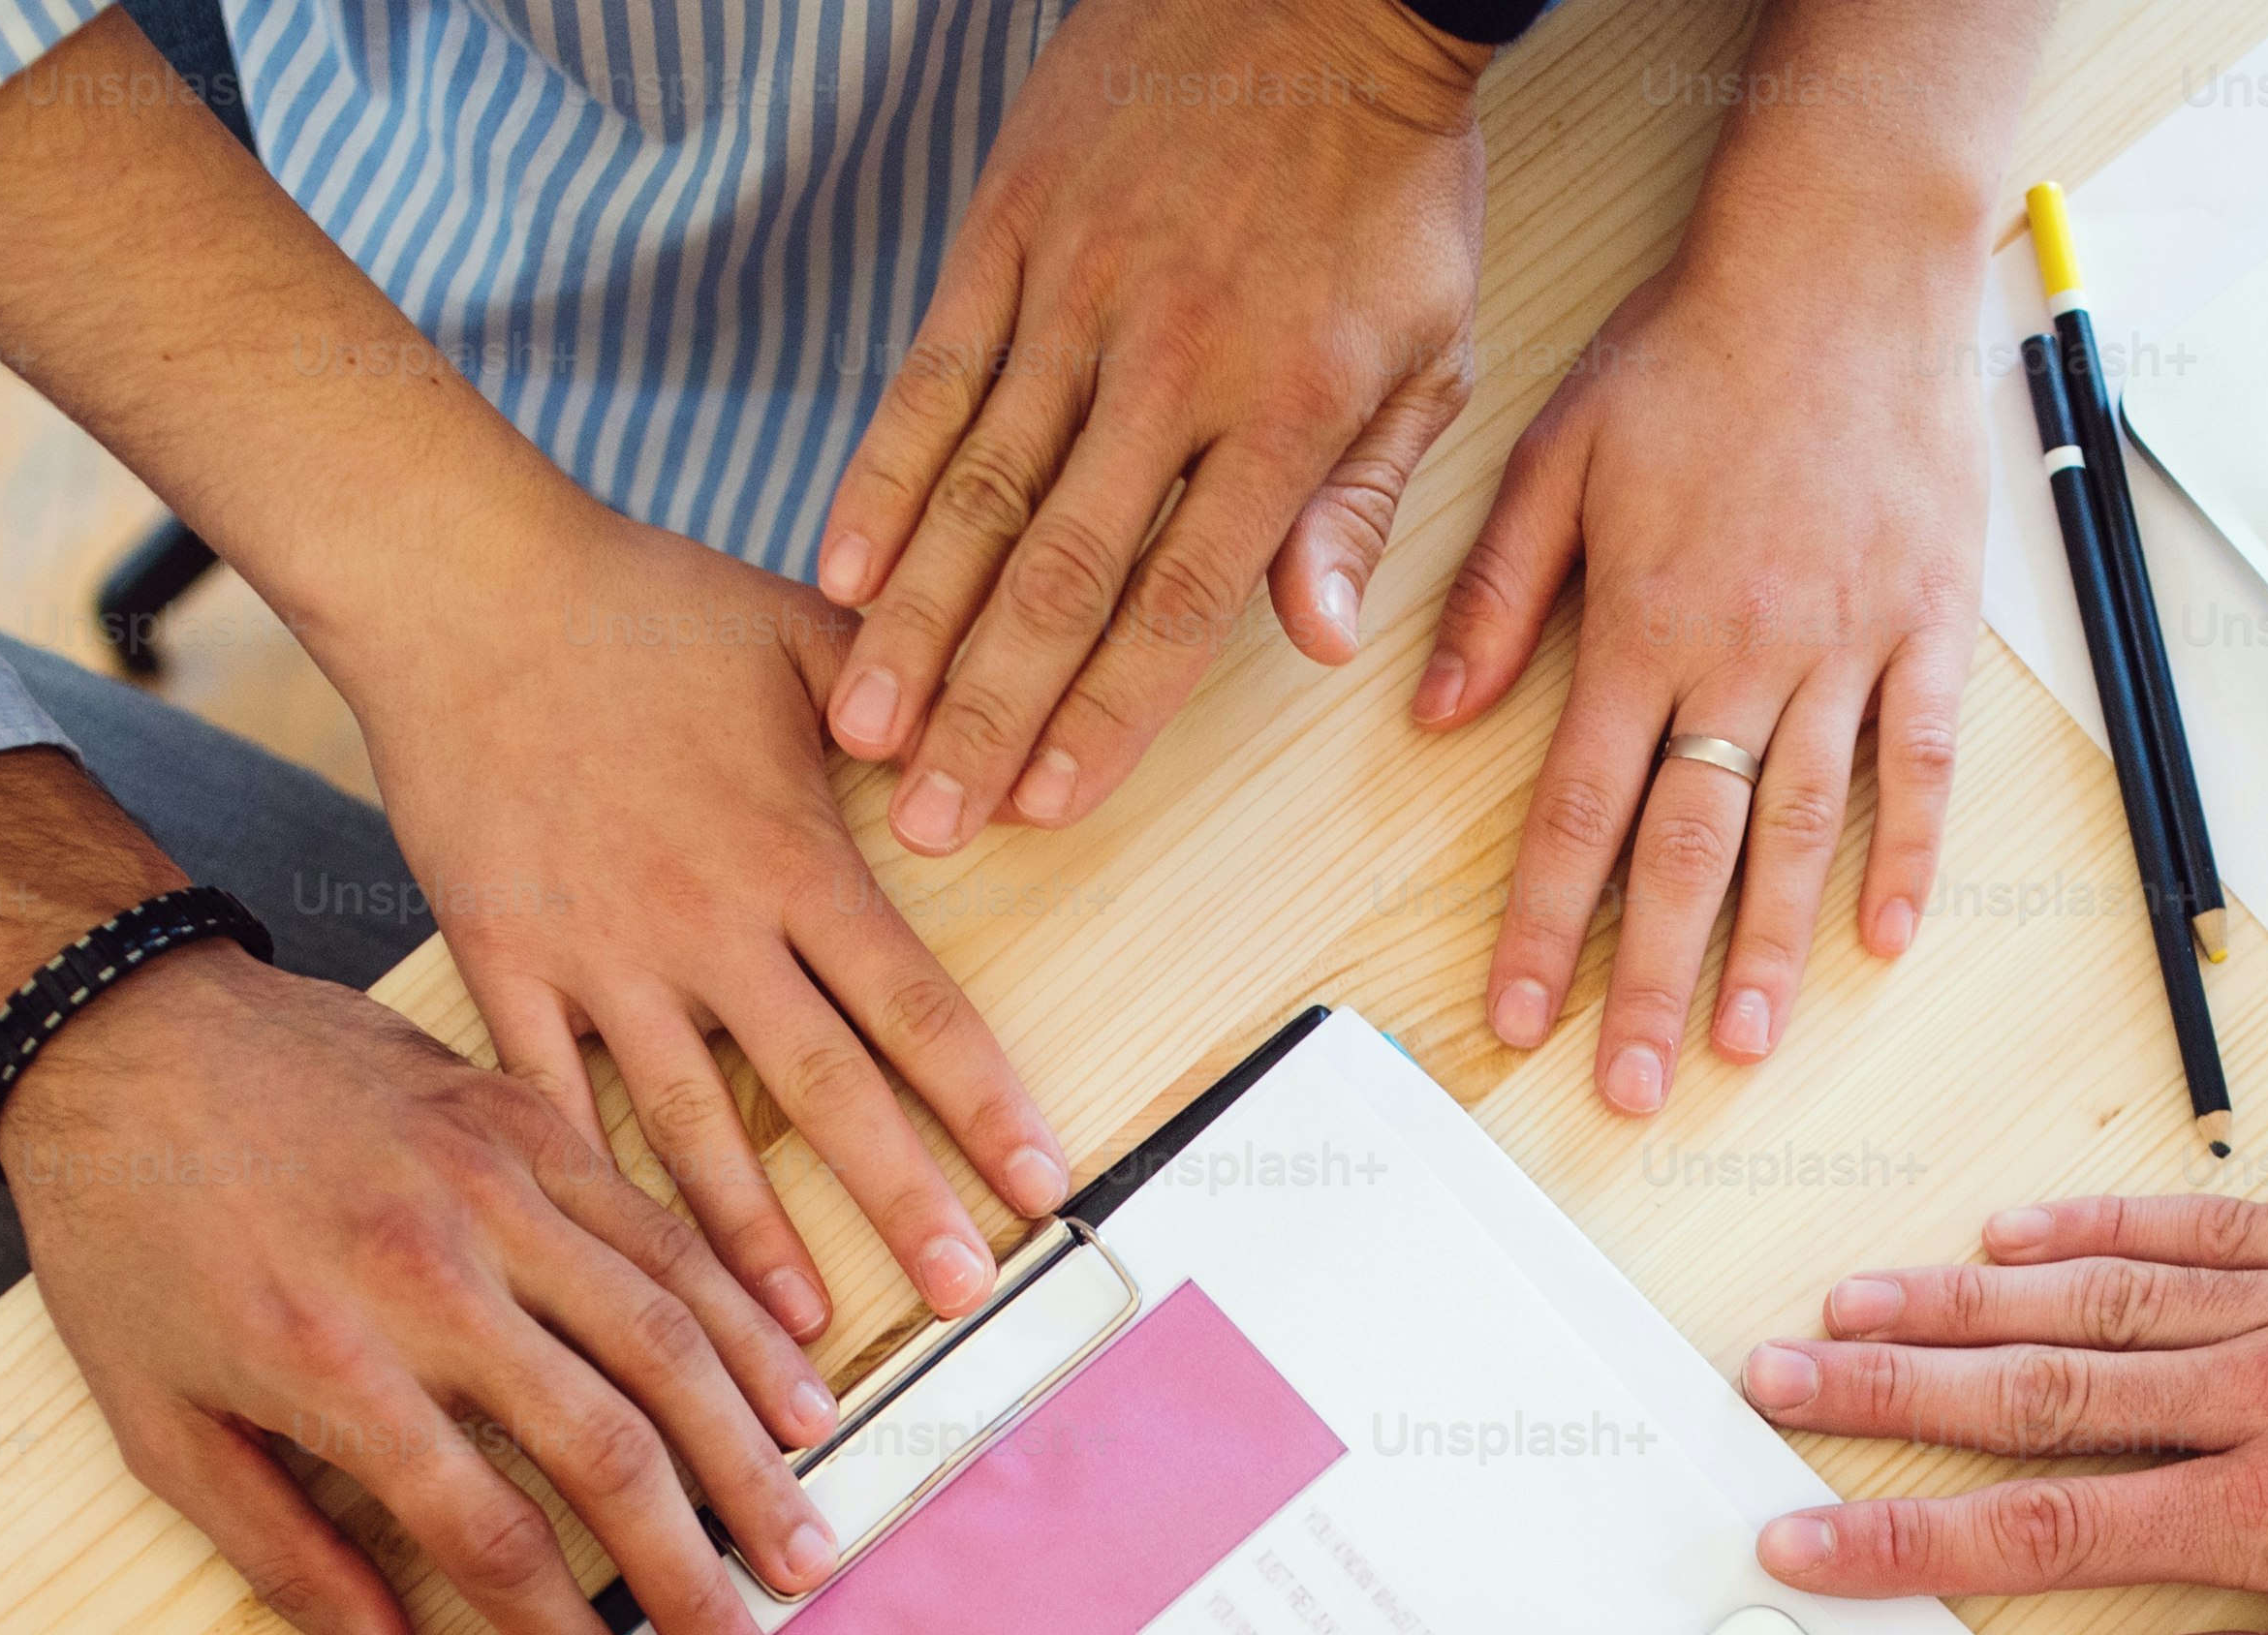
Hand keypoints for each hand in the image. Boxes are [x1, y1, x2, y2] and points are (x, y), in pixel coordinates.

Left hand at [15, 941, 846, 1634]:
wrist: (122, 1034)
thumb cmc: (128, 1237)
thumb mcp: (161, 1426)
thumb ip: (288, 1561)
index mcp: (332, 1361)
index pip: (491, 1534)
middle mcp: (431, 1272)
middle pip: (608, 1448)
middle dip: (694, 1575)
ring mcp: (494, 1185)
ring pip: (666, 1336)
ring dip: (750, 1457)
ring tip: (802, 1549)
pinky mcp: (532, 1119)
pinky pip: (665, 1229)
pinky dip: (744, 1317)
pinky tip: (797, 1390)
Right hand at [343, 497, 1078, 1340]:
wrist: (456, 584)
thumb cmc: (637, 601)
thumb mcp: (802, 633)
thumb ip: (911, 706)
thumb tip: (1005, 763)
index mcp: (793, 856)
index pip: (915, 1006)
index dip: (984, 1105)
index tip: (1043, 1186)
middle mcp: (705, 924)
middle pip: (825, 1089)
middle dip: (900, 1199)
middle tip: (962, 1294)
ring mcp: (599, 954)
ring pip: (691, 1124)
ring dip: (750, 1239)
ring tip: (797, 1339)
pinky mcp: (504, 961)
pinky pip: (549, 1097)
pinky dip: (587, 1187)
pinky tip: (620, 1273)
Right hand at [812, 0, 1484, 856]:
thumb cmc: (1386, 183)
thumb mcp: (1429, 346)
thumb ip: (1366, 502)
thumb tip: (1325, 646)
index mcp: (1285, 413)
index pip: (1180, 599)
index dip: (1109, 713)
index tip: (1049, 806)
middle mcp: (1169, 368)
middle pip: (1061, 573)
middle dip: (988, 710)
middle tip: (928, 818)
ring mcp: (1075, 300)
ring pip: (978, 489)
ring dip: (915, 623)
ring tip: (865, 728)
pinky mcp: (1007, 236)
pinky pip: (931, 374)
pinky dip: (880, 478)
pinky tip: (838, 574)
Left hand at [1421, 214, 1983, 1108]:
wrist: (1842, 261)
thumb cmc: (1694, 348)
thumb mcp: (1555, 452)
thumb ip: (1495, 593)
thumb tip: (1435, 715)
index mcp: (1639, 623)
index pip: (1577, 810)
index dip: (1545, 926)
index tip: (1523, 1018)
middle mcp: (1742, 654)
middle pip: (1686, 850)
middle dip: (1648, 979)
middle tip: (1628, 1087)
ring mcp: (1847, 644)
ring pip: (1802, 827)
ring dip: (1770, 950)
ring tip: (1743, 1050)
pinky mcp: (1930, 622)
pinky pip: (1922, 759)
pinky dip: (1909, 852)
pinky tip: (1884, 936)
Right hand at [1744, 1194, 2267, 1634]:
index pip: (2050, 1527)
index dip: (1908, 1535)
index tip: (1806, 1536)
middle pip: (2043, 1389)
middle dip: (1892, 1391)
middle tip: (1778, 1380)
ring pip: (2109, 1295)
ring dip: (1969, 1298)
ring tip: (1857, 1302)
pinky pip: (2218, 1226)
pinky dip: (2113, 1228)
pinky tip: (2024, 1231)